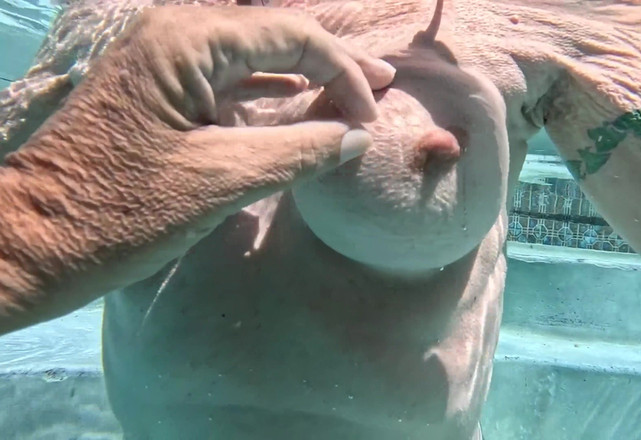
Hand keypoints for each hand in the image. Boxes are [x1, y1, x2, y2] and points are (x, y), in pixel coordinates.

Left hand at [0, 5, 394, 331]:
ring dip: (302, 76)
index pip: (291, 37)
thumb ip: (298, 151)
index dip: (342, 73)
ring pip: (251, 57)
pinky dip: (267, 94)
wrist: (33, 241)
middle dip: (330, 62)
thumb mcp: (221, 180)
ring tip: (350, 91)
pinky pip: (226, 80)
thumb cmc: (121, 211)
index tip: (370, 119)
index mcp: (188, 42)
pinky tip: (296, 105)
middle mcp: (175, 36)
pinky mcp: (157, 92)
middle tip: (382, 83)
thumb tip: (358, 136)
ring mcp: (162, 62)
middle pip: (272, 37)